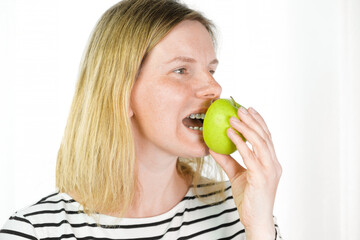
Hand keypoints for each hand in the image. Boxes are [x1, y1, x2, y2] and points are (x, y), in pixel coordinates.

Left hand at [210, 106, 281, 239]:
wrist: (255, 220)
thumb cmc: (249, 198)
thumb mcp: (237, 175)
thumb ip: (228, 161)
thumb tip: (213, 147)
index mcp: (271, 163)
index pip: (267, 137)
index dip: (259, 122)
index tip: (249, 110)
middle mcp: (274, 164)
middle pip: (265, 136)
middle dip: (252, 120)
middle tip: (240, 108)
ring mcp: (270, 170)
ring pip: (260, 142)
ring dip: (246, 127)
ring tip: (234, 118)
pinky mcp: (261, 177)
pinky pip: (250, 155)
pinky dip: (239, 142)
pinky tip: (229, 134)